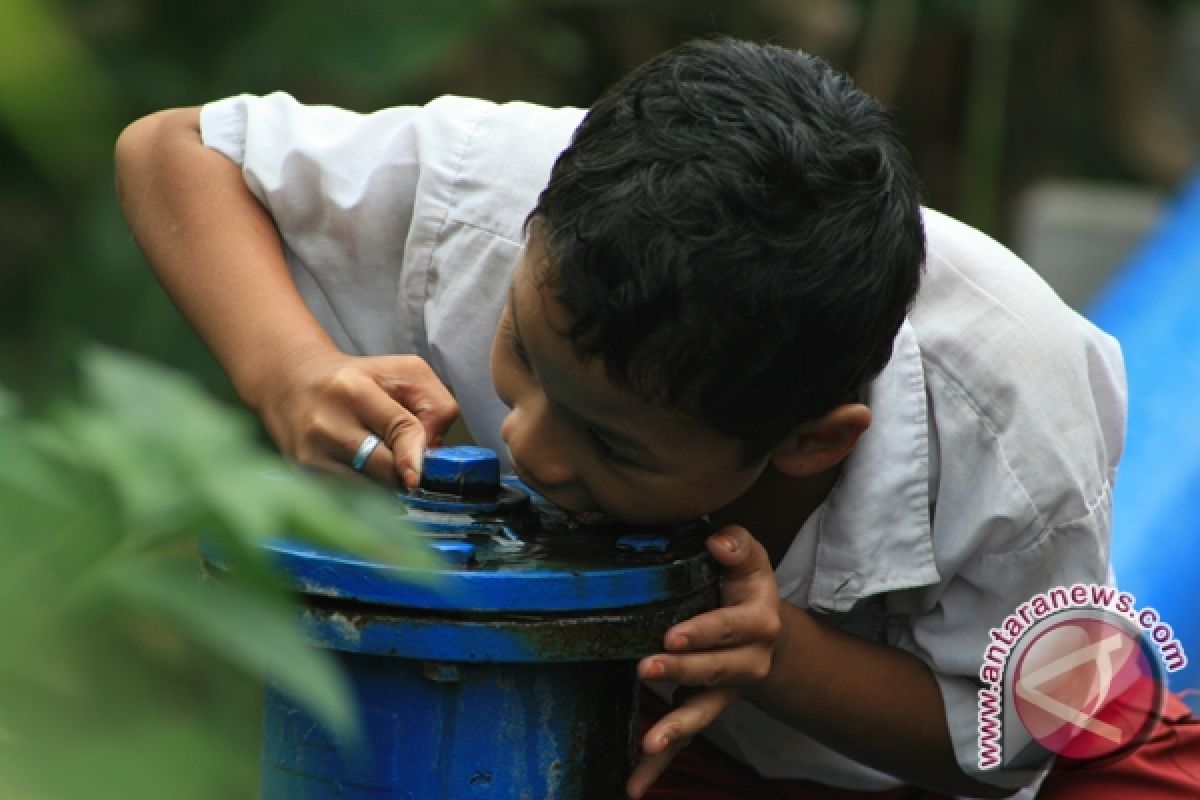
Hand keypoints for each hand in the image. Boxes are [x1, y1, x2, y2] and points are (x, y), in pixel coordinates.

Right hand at [252, 345, 458, 487]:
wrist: (292, 384)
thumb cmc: (358, 379)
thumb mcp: (405, 373)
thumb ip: (434, 405)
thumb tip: (434, 450)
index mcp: (354, 391)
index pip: (399, 429)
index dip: (416, 456)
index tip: (419, 476)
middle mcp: (327, 424)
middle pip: (383, 469)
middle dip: (405, 473)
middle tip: (412, 467)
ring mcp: (311, 455)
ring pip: (367, 491)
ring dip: (388, 488)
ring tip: (388, 469)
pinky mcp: (303, 476)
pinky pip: (347, 501)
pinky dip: (367, 497)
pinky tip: (370, 481)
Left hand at [626, 525, 780, 797]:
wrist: (762, 631)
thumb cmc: (743, 585)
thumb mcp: (748, 560)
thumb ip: (737, 544)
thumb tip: (719, 541)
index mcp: (758, 623)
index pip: (731, 626)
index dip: (705, 632)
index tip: (673, 635)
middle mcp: (748, 663)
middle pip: (715, 670)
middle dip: (682, 672)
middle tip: (647, 668)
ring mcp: (726, 693)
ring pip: (702, 713)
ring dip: (675, 729)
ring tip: (650, 742)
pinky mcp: (704, 710)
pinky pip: (682, 741)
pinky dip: (658, 765)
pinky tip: (634, 786)